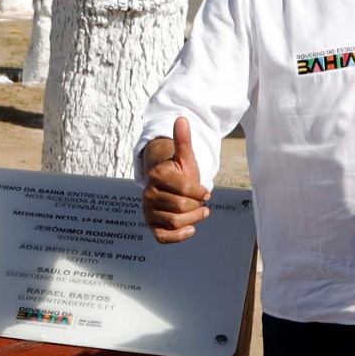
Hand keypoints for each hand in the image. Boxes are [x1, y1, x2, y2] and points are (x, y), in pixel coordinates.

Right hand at [141, 117, 211, 243]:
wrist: (169, 187)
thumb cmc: (179, 172)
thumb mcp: (185, 157)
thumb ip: (183, 140)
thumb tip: (182, 118)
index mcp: (157, 175)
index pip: (183, 188)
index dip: (199, 191)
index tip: (206, 192)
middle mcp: (149, 193)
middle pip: (181, 206)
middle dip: (197, 206)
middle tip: (201, 203)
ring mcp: (148, 211)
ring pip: (175, 221)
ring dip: (193, 219)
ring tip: (199, 213)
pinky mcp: (152, 226)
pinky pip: (163, 237)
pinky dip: (179, 235)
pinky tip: (190, 228)